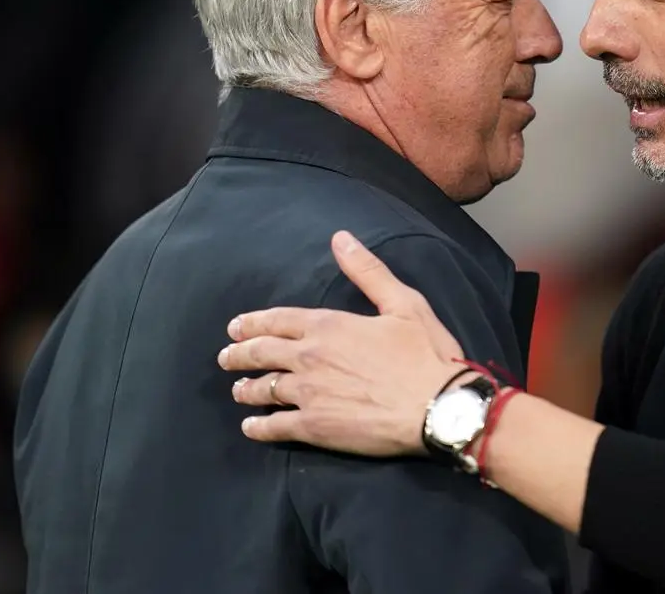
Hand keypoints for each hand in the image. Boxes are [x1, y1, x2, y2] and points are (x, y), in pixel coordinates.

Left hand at [217, 230, 465, 455]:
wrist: (438, 407)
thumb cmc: (425, 354)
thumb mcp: (403, 303)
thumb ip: (367, 272)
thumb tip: (341, 238)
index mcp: (328, 325)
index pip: (278, 320)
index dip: (254, 323)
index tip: (236, 327)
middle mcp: (309, 357)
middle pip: (261, 353)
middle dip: (239, 353)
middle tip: (226, 356)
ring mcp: (308, 393)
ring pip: (263, 389)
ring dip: (245, 388)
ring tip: (238, 389)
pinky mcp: (314, 427)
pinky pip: (274, 426)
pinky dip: (258, 426)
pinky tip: (251, 427)